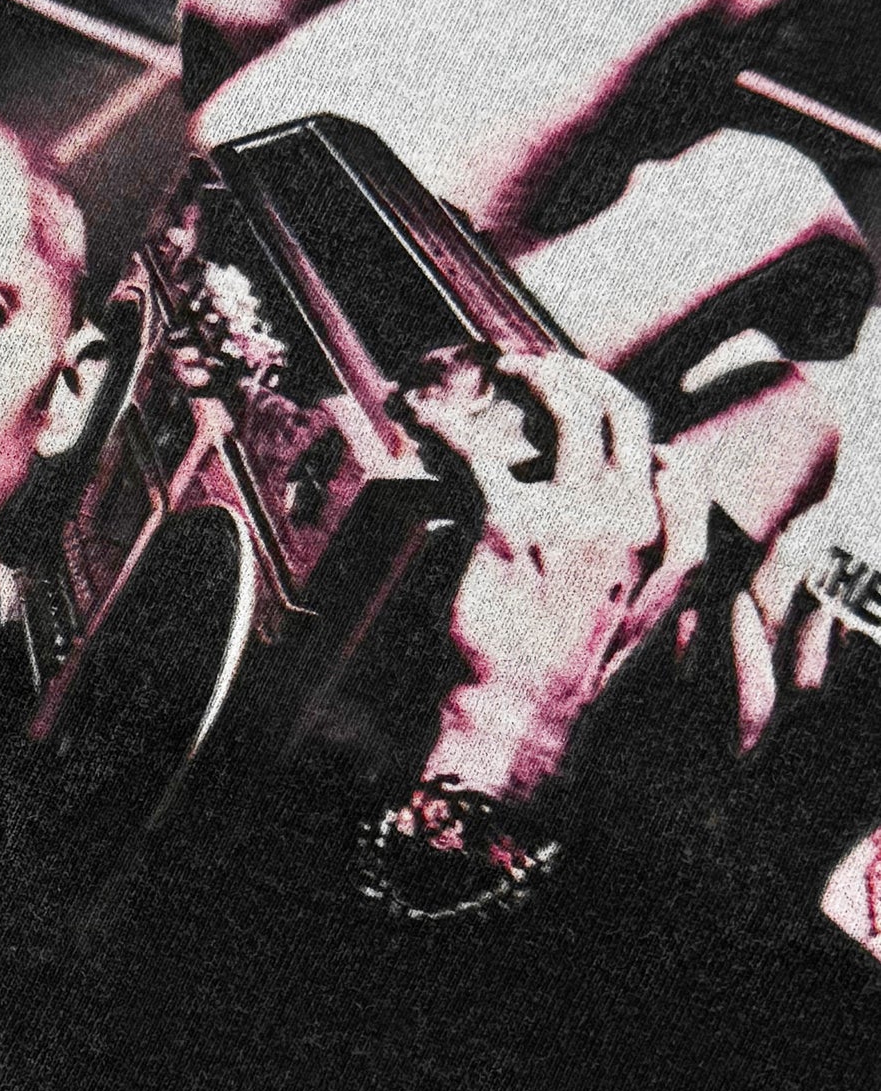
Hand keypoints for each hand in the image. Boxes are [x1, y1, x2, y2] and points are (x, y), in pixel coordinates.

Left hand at [415, 351, 668, 803]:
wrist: (521, 722)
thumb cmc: (570, 678)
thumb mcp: (649, 618)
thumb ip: (673, 548)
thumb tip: (671, 469)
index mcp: (663, 536)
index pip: (648, 440)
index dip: (611, 405)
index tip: (581, 394)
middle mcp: (625, 515)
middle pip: (612, 409)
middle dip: (574, 375)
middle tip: (533, 369)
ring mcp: (567, 515)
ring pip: (560, 410)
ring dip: (527, 378)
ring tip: (496, 371)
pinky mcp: (506, 523)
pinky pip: (472, 450)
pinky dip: (441, 424)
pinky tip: (417, 415)